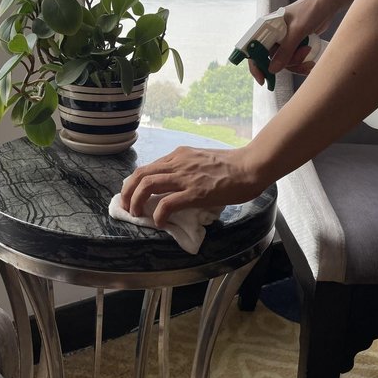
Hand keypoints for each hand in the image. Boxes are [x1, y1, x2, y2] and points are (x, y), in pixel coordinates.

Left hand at [119, 145, 267, 227]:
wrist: (250, 166)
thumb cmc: (232, 166)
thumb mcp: (202, 160)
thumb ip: (188, 169)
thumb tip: (179, 186)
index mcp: (179, 155)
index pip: (148, 167)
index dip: (135, 182)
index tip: (132, 195)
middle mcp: (178, 163)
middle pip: (141, 174)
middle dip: (128, 192)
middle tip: (127, 207)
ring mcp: (185, 177)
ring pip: (148, 184)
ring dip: (136, 201)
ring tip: (136, 214)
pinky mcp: (195, 192)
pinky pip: (168, 203)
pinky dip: (158, 213)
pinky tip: (159, 222)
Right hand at [249, 0, 336, 84]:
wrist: (328, 2)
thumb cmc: (310, 10)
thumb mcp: (297, 31)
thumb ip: (285, 51)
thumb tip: (272, 70)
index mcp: (266, 27)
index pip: (254, 49)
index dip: (256, 66)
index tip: (263, 80)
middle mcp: (273, 35)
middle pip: (272, 60)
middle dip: (287, 63)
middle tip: (302, 58)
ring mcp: (284, 40)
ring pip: (284, 62)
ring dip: (297, 64)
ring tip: (309, 55)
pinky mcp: (294, 43)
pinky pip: (294, 60)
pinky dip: (302, 64)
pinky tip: (311, 63)